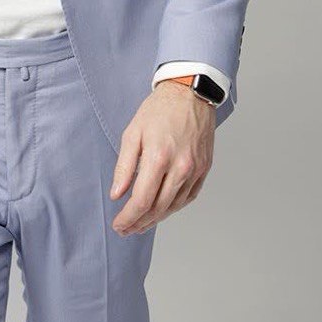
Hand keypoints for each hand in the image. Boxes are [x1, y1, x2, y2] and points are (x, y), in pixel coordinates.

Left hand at [110, 81, 214, 233]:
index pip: (141, 200)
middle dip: (139, 223)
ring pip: (174, 206)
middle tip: (126, 229)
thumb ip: (124, 166)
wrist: (189, 93)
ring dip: (156, 219)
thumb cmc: (159, 110)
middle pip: (158, 208)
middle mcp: (180, 167)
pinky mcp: (204, 168)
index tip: (119, 224)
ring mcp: (195, 169)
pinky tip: (162, 210)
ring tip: (141, 224)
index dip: (128, 218)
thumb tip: (117, 193)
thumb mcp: (132, 132)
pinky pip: (188, 197)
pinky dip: (173, 207)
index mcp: (159, 157)